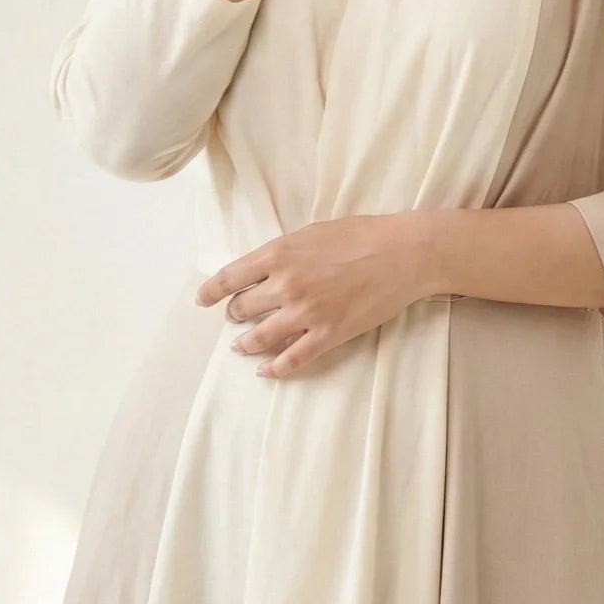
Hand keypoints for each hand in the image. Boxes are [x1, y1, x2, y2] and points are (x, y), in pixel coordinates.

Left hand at [194, 212, 436, 378]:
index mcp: (278, 255)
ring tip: (240, 346)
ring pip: (259, 337)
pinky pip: (292, 359)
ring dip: (245, 343)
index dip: (210, 292)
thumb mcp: (311, 233)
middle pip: (242, 308)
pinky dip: (274, 368)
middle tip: (236, 317)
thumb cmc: (360, 235)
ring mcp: (306, 313)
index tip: (201, 300)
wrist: (402, 253)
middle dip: (235, 314)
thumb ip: (283, 253)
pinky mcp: (328, 335)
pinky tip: (266, 370)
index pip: (229, 277)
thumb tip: (262, 270)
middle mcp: (286, 285)